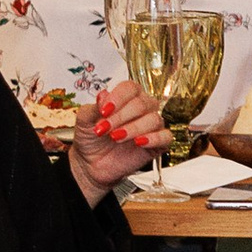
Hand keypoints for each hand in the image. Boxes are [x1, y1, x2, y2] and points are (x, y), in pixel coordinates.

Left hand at [70, 77, 168, 195]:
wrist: (91, 163)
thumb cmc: (91, 137)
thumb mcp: (85, 120)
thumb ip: (94, 107)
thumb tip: (103, 95)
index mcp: (126, 97)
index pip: (130, 88)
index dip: (118, 97)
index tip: (104, 110)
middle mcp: (142, 108)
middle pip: (141, 103)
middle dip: (121, 117)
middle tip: (106, 128)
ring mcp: (151, 126)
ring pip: (154, 119)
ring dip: (133, 128)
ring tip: (116, 137)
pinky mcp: (158, 144)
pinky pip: (166, 137)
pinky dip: (154, 138)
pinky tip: (139, 142)